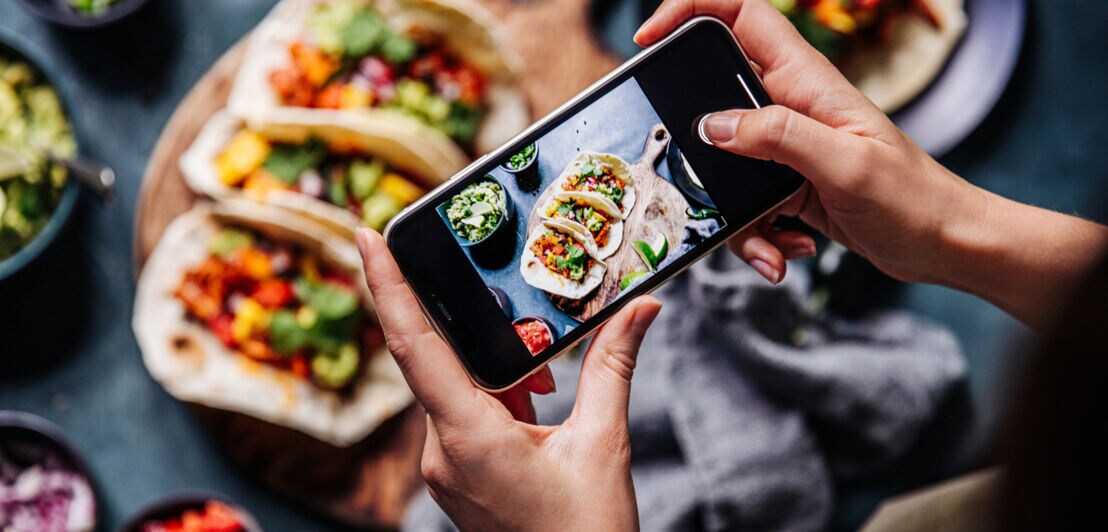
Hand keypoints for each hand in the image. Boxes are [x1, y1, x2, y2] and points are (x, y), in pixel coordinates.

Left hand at [357, 228, 660, 530]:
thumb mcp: (603, 444)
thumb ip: (612, 368)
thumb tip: (638, 310)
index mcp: (468, 437)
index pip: (415, 345)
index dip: (388, 285)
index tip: (369, 235)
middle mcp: (441, 451)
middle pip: (440, 360)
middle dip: (478, 330)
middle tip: (509, 311)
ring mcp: (444, 468)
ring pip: (455, 389)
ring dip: (498, 372)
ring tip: (546, 388)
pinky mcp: (456, 477)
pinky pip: (462, 416)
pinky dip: (496, 399)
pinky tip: (536, 409)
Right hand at [636, 0, 1107, 329]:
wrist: (946, 244)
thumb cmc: (914, 198)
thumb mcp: (844, 164)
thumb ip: (778, 137)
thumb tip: (713, 125)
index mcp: (807, 82)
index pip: (742, 17)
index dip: (692, 11)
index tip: (652, 39)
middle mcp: (792, 108)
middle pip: (716, 99)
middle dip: (698, 144)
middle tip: (692, 174)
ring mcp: (787, 149)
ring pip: (726, 165)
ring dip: (737, 214)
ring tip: (772, 243)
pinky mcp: (788, 186)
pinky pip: (747, 205)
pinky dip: (759, 236)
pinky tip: (789, 251)